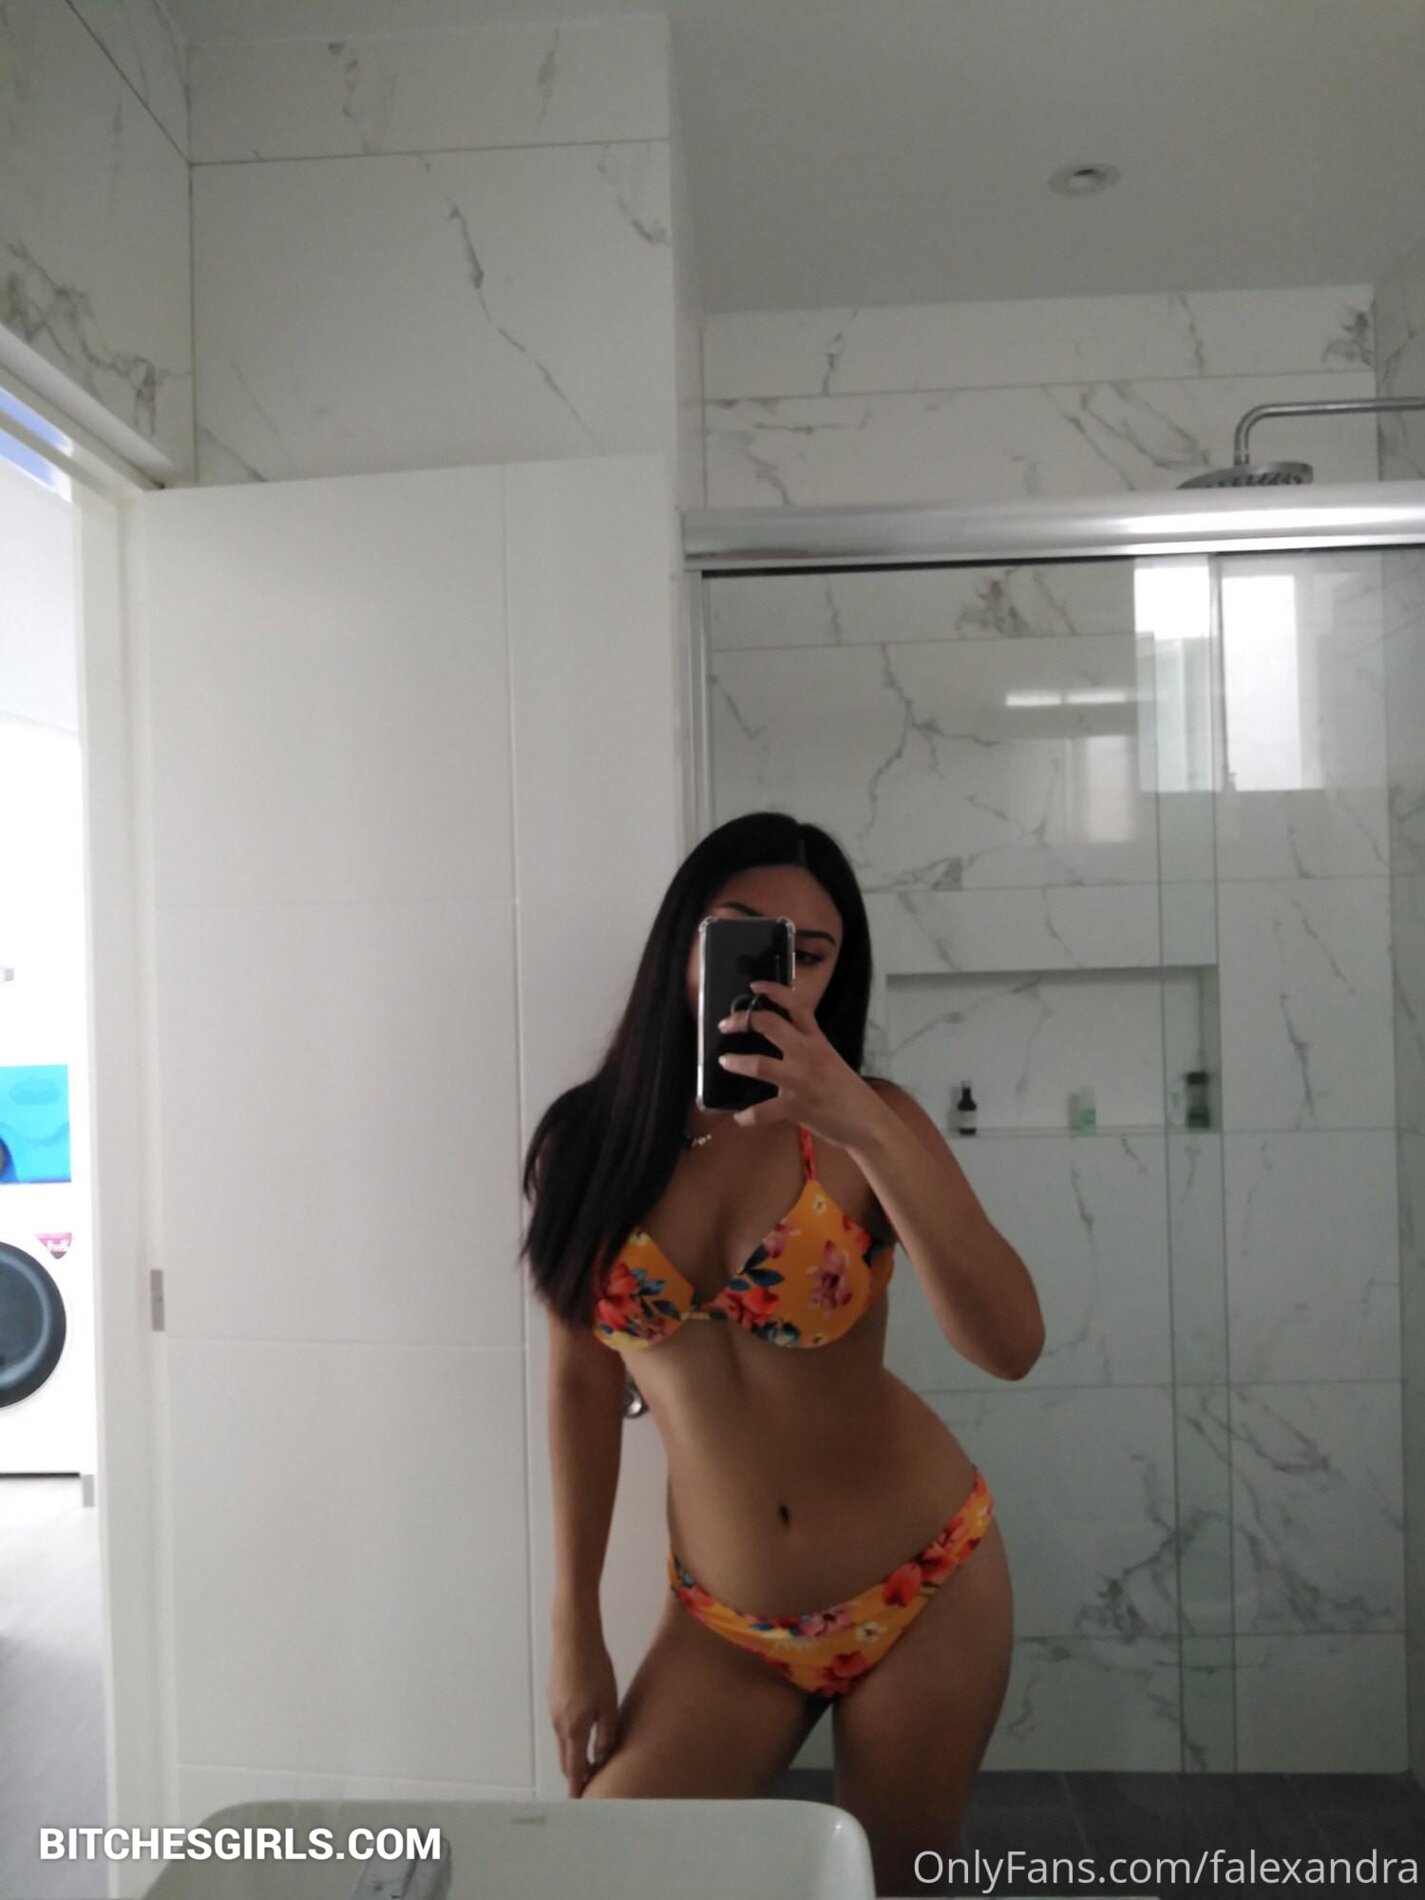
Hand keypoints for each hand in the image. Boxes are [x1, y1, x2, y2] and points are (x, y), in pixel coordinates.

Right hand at [548, 1627, 619, 1796]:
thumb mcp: (608, 1703)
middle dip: (576, 1774)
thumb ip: (607, 1733)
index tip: (580, 1804)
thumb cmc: (596, 1670)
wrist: (574, 1638)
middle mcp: (559, 1724)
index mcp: (574, 1728)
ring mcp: (554, 1710)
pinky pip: (562, 1725)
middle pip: (566, 1759)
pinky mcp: (554, 1697)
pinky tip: (585, 1730)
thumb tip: (603, 1757)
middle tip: (589, 1786)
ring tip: (592, 1760)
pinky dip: (572, 1737)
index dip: (578, 1787)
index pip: (575, 1768)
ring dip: (575, 1754)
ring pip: (564, 1742)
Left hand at [716, 977, 882, 1149]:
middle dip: (744, 1021)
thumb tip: (781, 1043)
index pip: (797, 1005)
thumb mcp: (830, 1059)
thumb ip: (806, 1048)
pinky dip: (748, 1115)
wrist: (867, 1122)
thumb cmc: (847, 1091)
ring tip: (725, 1061)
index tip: (755, 986)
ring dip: (737, 1062)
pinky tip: (739, 1117)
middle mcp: (808, 1055)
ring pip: (761, 1065)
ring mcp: (801, 1081)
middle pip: (771, 1025)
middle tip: (726, 1024)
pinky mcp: (797, 1107)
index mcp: (817, 1041)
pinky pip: (764, 1110)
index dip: (774, 991)